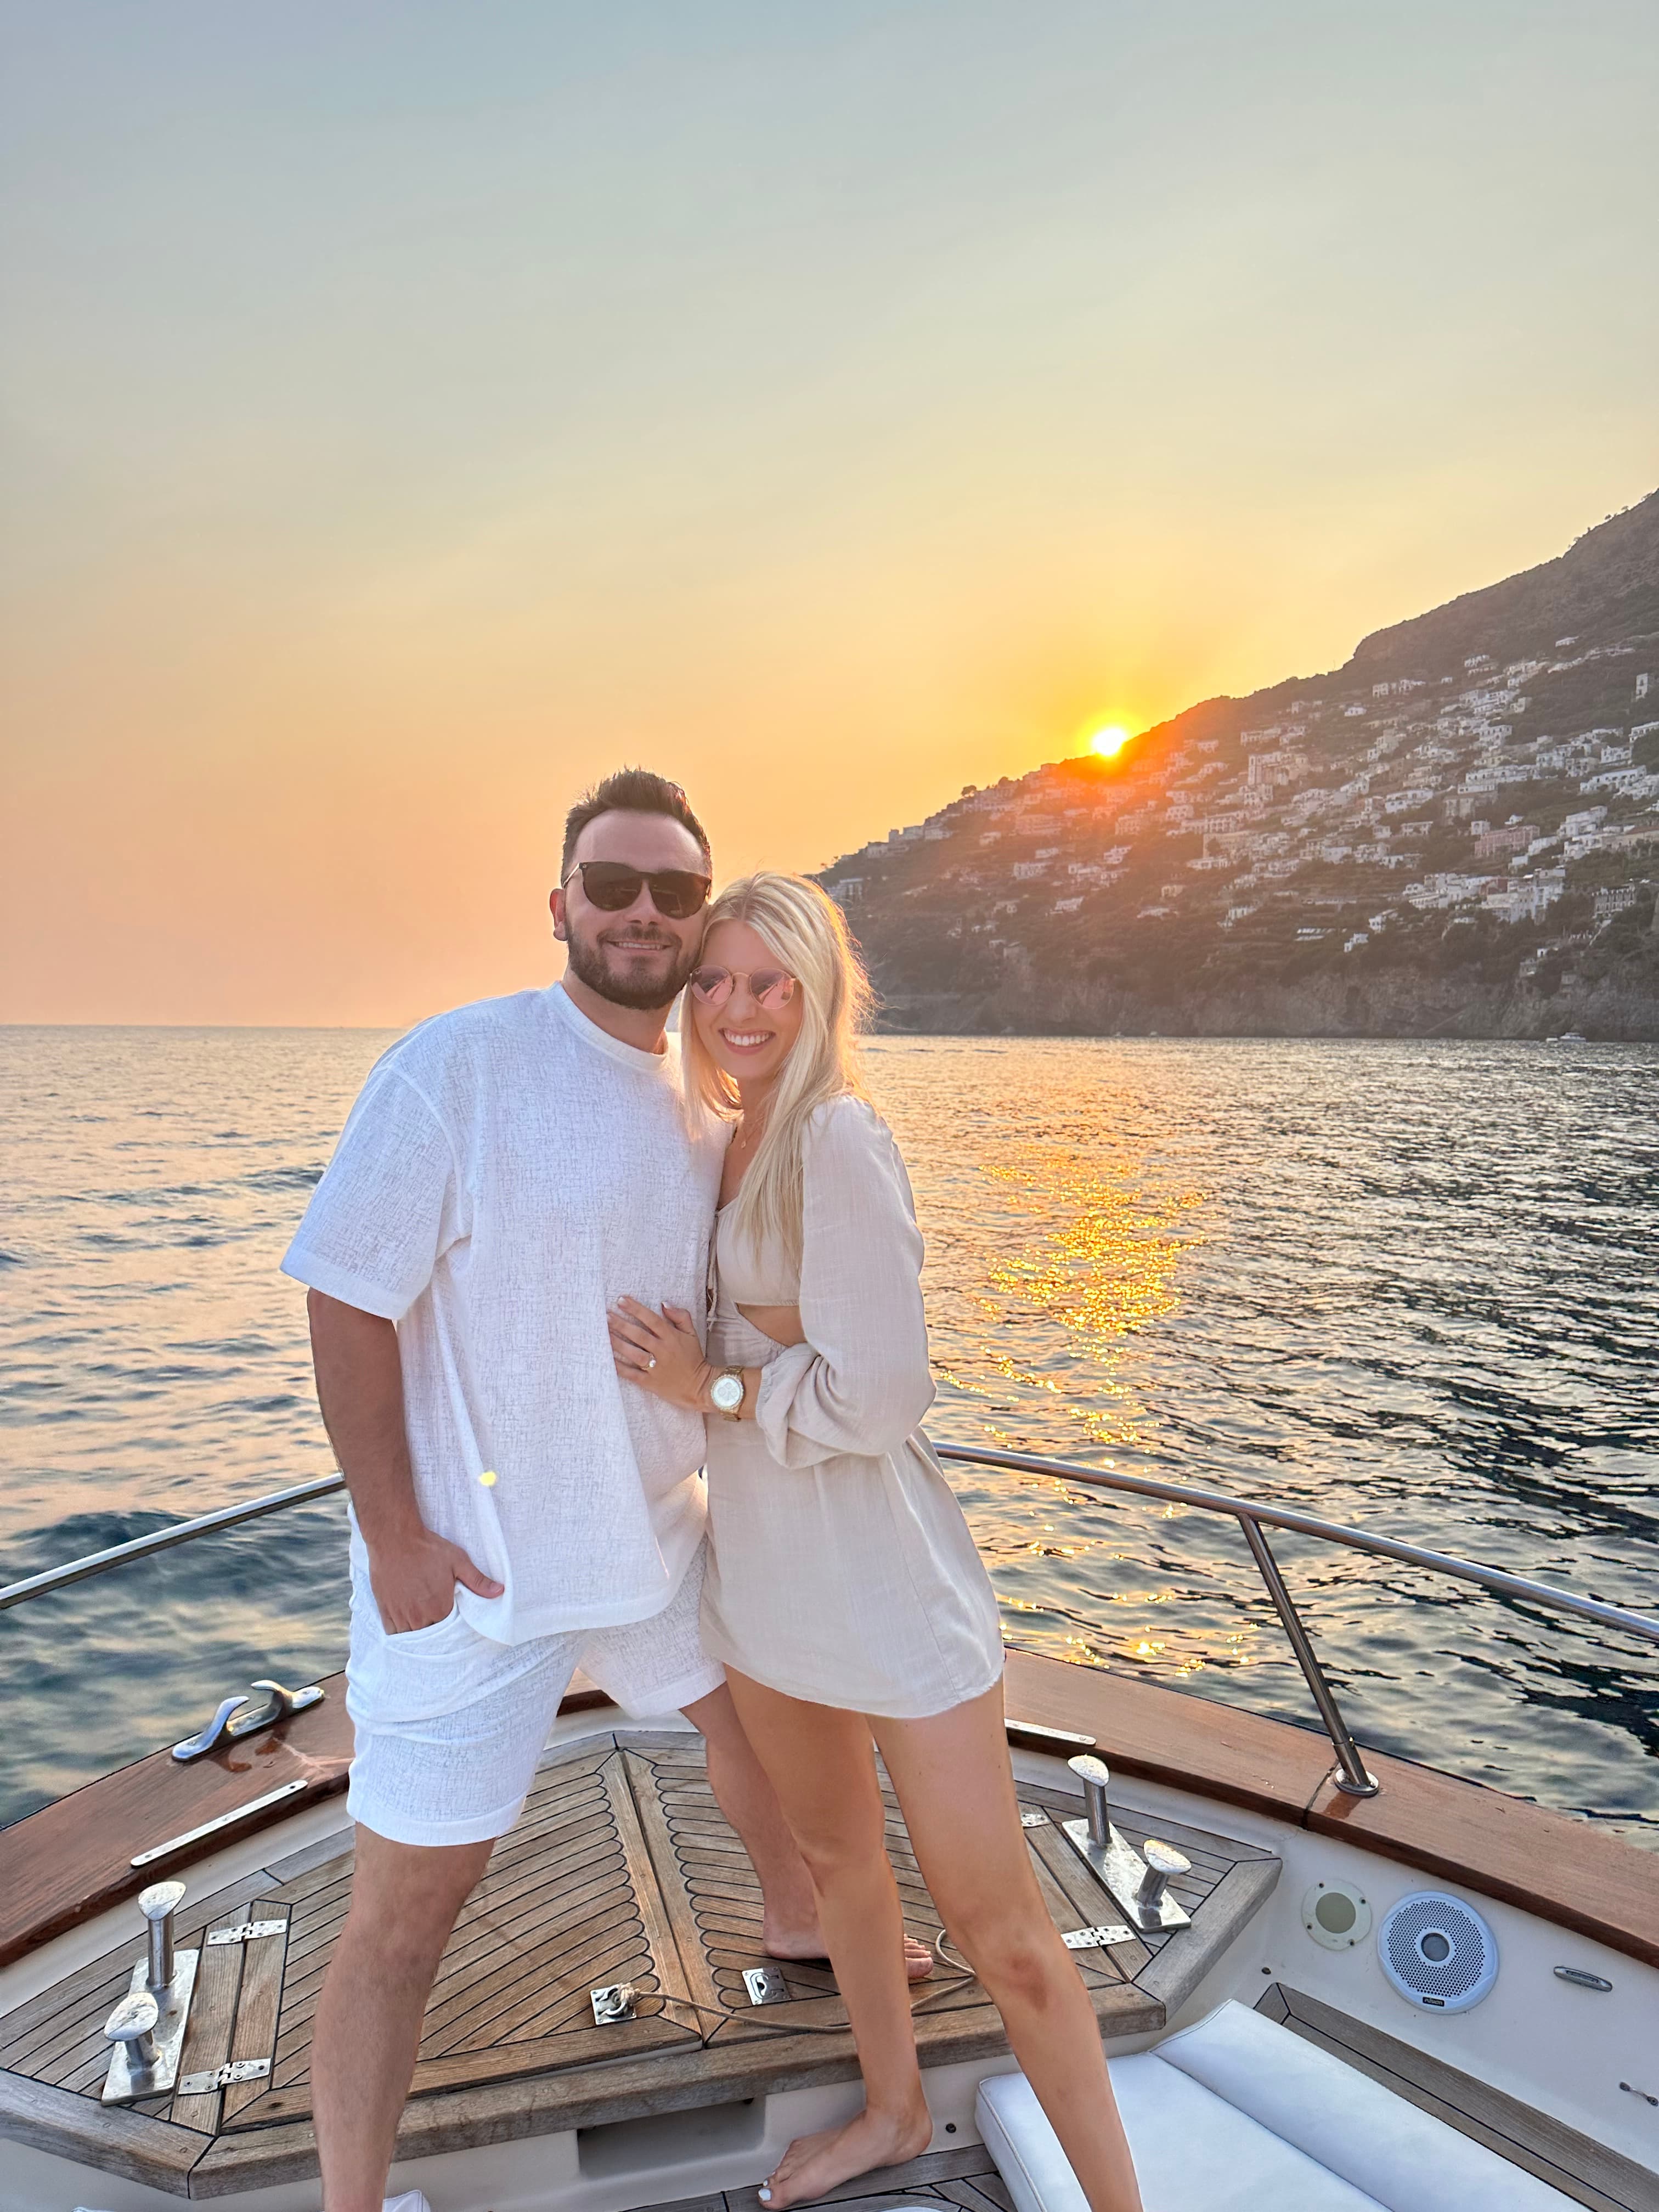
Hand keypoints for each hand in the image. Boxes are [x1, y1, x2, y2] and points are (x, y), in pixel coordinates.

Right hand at [368, 1526, 503, 1633]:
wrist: (395, 1539)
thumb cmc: (428, 1549)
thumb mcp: (458, 1561)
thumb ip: (478, 1581)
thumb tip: (500, 1591)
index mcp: (439, 1609)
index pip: (449, 1631)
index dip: (451, 1626)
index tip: (452, 1618)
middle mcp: (419, 1617)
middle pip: (429, 1635)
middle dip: (434, 1629)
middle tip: (436, 1619)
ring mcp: (400, 1614)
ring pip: (410, 1636)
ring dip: (417, 1633)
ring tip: (422, 1622)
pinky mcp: (385, 1608)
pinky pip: (392, 1631)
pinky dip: (399, 1631)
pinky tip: (405, 1624)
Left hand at [609, 1298, 711, 1410]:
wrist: (700, 1387)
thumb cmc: (694, 1359)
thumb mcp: (692, 1334)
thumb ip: (681, 1316)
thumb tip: (664, 1304)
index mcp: (672, 1337)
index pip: (652, 1319)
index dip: (636, 1309)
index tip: (622, 1300)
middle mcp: (662, 1351)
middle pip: (639, 1335)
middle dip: (621, 1324)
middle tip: (606, 1316)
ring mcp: (656, 1367)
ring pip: (634, 1353)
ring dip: (618, 1343)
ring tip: (604, 1334)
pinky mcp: (650, 1382)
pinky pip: (632, 1374)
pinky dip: (620, 1367)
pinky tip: (608, 1359)